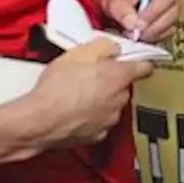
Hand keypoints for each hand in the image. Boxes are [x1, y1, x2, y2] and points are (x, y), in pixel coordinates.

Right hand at [21, 38, 154, 148]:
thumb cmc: (57, 87)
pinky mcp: (97, 136)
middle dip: (112, 80)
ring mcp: (110, 120)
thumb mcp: (79, 53)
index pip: (145, 68)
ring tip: (78, 94)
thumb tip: (114, 48)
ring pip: (112, 105)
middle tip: (91, 75)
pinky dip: (92, 117)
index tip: (135, 61)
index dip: (140, 62)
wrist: (39, 121)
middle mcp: (120, 100)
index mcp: (119, 77)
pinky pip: (100, 122)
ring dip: (102, 99)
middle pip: (124, 86)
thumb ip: (104, 46)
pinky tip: (75, 111)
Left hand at [97, 0, 178, 42]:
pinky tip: (138, 36)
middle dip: (152, 26)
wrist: (116, 8)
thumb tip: (134, 24)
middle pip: (171, 14)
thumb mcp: (114, 2)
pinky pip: (165, 35)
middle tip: (134, 34)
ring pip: (169, 27)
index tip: (139, 24)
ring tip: (132, 34)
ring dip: (150, 34)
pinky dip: (151, 38)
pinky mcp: (171, 25)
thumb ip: (122, 11)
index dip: (154, 11)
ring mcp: (173, 11)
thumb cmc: (117, 0)